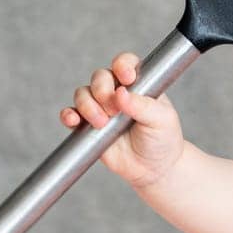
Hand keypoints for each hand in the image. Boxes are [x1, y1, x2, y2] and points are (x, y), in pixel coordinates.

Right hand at [61, 51, 185, 187]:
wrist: (154, 169)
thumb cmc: (163, 139)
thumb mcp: (162, 120)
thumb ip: (142, 106)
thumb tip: (121, 93)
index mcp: (138, 84)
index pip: (125, 63)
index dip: (122, 65)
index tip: (127, 78)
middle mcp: (117, 92)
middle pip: (100, 77)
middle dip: (102, 90)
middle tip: (113, 111)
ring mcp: (101, 108)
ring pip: (83, 93)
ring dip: (87, 105)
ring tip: (102, 123)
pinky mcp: (88, 126)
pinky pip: (71, 115)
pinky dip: (68, 115)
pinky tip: (73, 120)